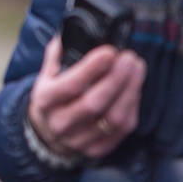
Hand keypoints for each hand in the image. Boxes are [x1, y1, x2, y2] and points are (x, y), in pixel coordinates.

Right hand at [27, 35, 144, 159]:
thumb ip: (59, 53)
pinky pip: (123, 130)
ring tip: (136, 68)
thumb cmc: (52, 97)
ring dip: (130, 90)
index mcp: (46, 101)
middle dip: (117, 78)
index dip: (92, 68)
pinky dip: (132, 106)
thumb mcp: (46, 74)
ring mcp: (80, 140)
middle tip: (129, 57)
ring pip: (113, 118)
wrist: (47, 134)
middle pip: (95, 103)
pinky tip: (134, 87)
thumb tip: (74, 32)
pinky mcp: (98, 150)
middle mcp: (61, 123)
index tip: (110, 51)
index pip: (71, 85)